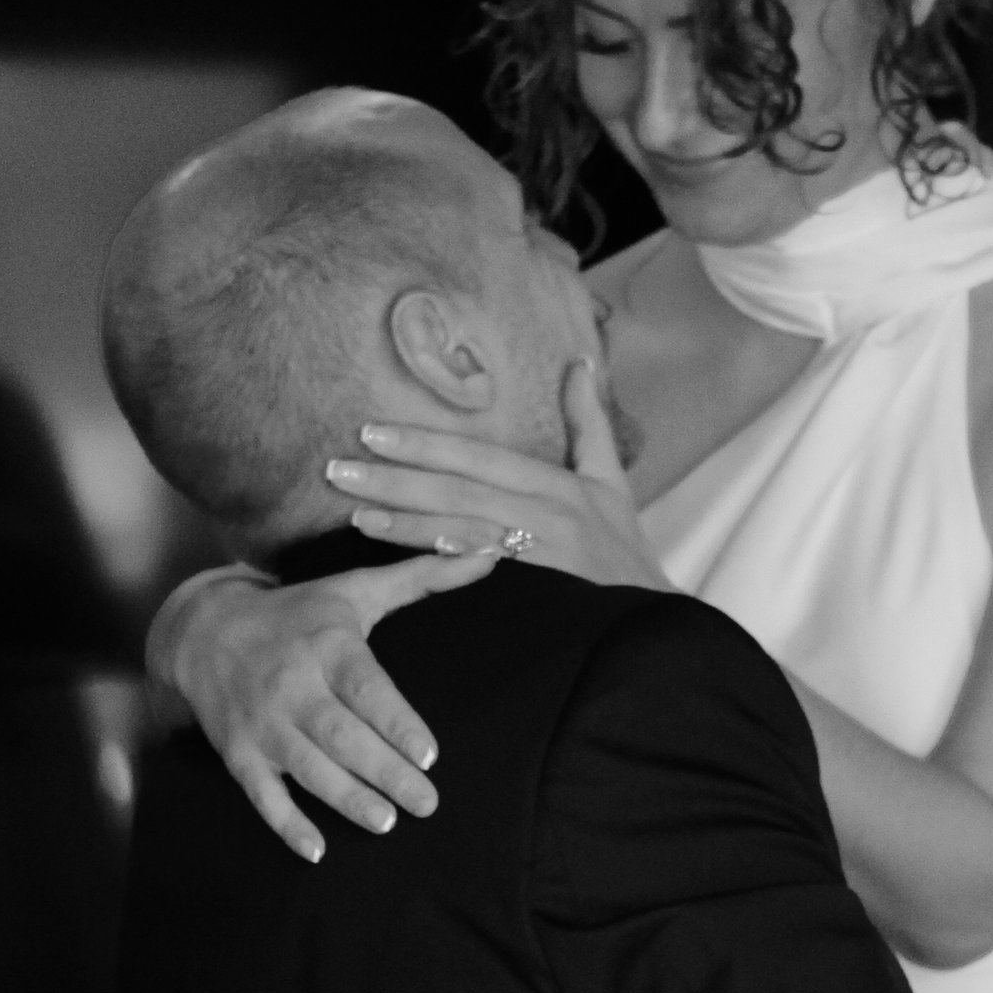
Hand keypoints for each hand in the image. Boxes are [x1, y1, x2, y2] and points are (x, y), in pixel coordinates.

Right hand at [147, 552, 494, 864]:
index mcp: (326, 646)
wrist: (203, 632)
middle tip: (427, 804)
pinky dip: (287, 826)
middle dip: (384, 772)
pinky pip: (263, 795)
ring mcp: (263, 724)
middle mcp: (292, 686)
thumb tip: (489, 553)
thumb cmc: (298, 612)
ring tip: (386, 823)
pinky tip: (318, 852)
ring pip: (308, 768)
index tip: (428, 754)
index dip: (395, 722)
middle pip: (342, 736)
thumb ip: (421, 577)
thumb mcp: (354, 589)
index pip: (364, 688)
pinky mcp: (240, 754)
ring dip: (346, 800)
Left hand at [324, 363, 667, 591]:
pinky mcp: (539, 600)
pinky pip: (483, 579)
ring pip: (463, 534)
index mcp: (559, 487)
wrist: (653, 628)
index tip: (375, 432)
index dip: (426, 444)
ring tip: (353, 513)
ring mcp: (543, 562)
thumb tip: (580, 365)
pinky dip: (444, 565)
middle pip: (461, 492)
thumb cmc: (625, 554)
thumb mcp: (612, 483)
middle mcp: (550, 518)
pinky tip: (401, 561)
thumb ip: (589, 424)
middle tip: (340, 468)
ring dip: (404, 524)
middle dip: (397, 479)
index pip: (481, 458)